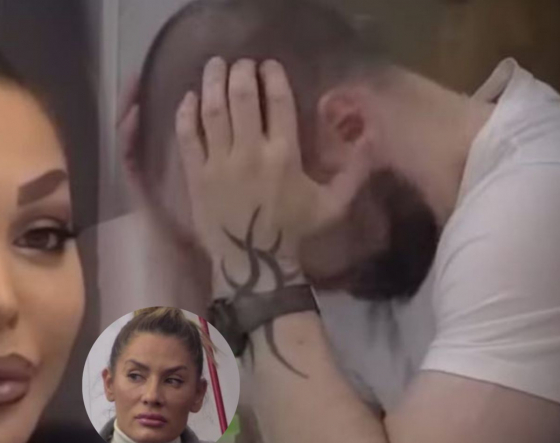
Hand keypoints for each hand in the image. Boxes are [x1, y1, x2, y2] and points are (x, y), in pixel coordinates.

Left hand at [176, 58, 357, 291]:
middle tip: (240, 63)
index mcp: (285, 155)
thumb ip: (355, 170)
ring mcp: (220, 164)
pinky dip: (187, 113)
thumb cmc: (294, 230)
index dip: (272, 76)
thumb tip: (373, 135)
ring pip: (213, 111)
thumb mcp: (334, 204)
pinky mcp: (197, 176)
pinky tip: (189, 97)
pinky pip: (188, 136)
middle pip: (243, 97)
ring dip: (212, 83)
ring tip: (214, 66)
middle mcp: (251, 153)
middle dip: (240, 72)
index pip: (278, 101)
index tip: (268, 64)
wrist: (254, 262)